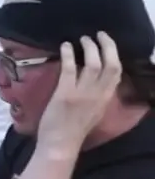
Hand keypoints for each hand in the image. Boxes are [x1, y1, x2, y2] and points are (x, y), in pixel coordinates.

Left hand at [38, 33, 122, 150]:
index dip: (115, 55)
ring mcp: (83, 93)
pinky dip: (69, 54)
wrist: (61, 143)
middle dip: (107, 46)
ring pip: (94, 64)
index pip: (117, 73)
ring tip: (83, 38)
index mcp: (107, 99)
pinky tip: (65, 46)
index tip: (109, 44)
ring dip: (89, 47)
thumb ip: (98, 95)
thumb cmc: (75, 129)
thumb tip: (95, 77)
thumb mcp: (95, 110)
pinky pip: (70, 68)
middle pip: (111, 65)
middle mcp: (99, 94)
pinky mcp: (66, 93)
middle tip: (98, 34)